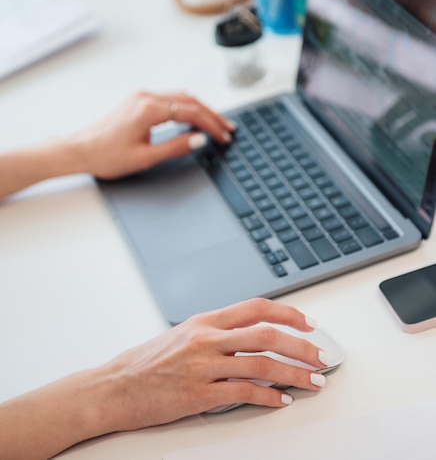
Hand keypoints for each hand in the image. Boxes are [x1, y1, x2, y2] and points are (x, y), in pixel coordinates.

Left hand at [72, 90, 234, 178]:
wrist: (79, 150)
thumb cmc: (106, 156)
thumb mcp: (145, 157)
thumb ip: (175, 147)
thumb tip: (200, 140)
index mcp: (148, 109)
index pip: (190, 112)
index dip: (211, 125)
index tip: (223, 136)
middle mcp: (146, 97)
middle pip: (189, 100)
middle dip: (211, 115)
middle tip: (228, 129)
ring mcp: (141, 96)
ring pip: (181, 97)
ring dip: (200, 109)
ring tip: (217, 124)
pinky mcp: (138, 100)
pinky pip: (170, 99)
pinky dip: (187, 107)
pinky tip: (194, 118)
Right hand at [98, 298, 329, 431]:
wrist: (115, 386)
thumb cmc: (147, 361)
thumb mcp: (183, 335)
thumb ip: (216, 332)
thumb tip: (251, 335)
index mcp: (206, 320)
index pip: (256, 308)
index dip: (287, 313)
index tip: (308, 322)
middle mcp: (207, 338)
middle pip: (267, 335)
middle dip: (301, 345)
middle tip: (321, 354)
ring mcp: (204, 365)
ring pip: (262, 364)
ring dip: (295, 372)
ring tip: (313, 380)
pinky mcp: (199, 394)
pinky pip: (244, 393)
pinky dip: (269, 397)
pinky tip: (282, 400)